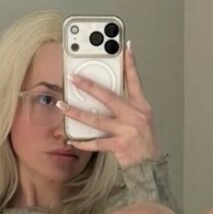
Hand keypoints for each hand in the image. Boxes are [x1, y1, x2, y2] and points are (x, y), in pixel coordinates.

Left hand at [58, 43, 161, 168]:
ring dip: (77, 112)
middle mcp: (135, 116)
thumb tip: (106, 95)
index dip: (131, 63)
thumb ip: (128, 106)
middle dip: (89, 86)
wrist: (150, 166)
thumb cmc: (144, 143)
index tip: (126, 46)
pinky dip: (83, 142)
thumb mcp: (142, 120)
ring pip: (97, 119)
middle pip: (108, 97)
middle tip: (73, 77)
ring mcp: (127, 130)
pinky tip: (71, 140)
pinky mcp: (120, 145)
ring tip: (62, 106)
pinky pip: (97, 142)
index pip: (135, 81)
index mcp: (141, 107)